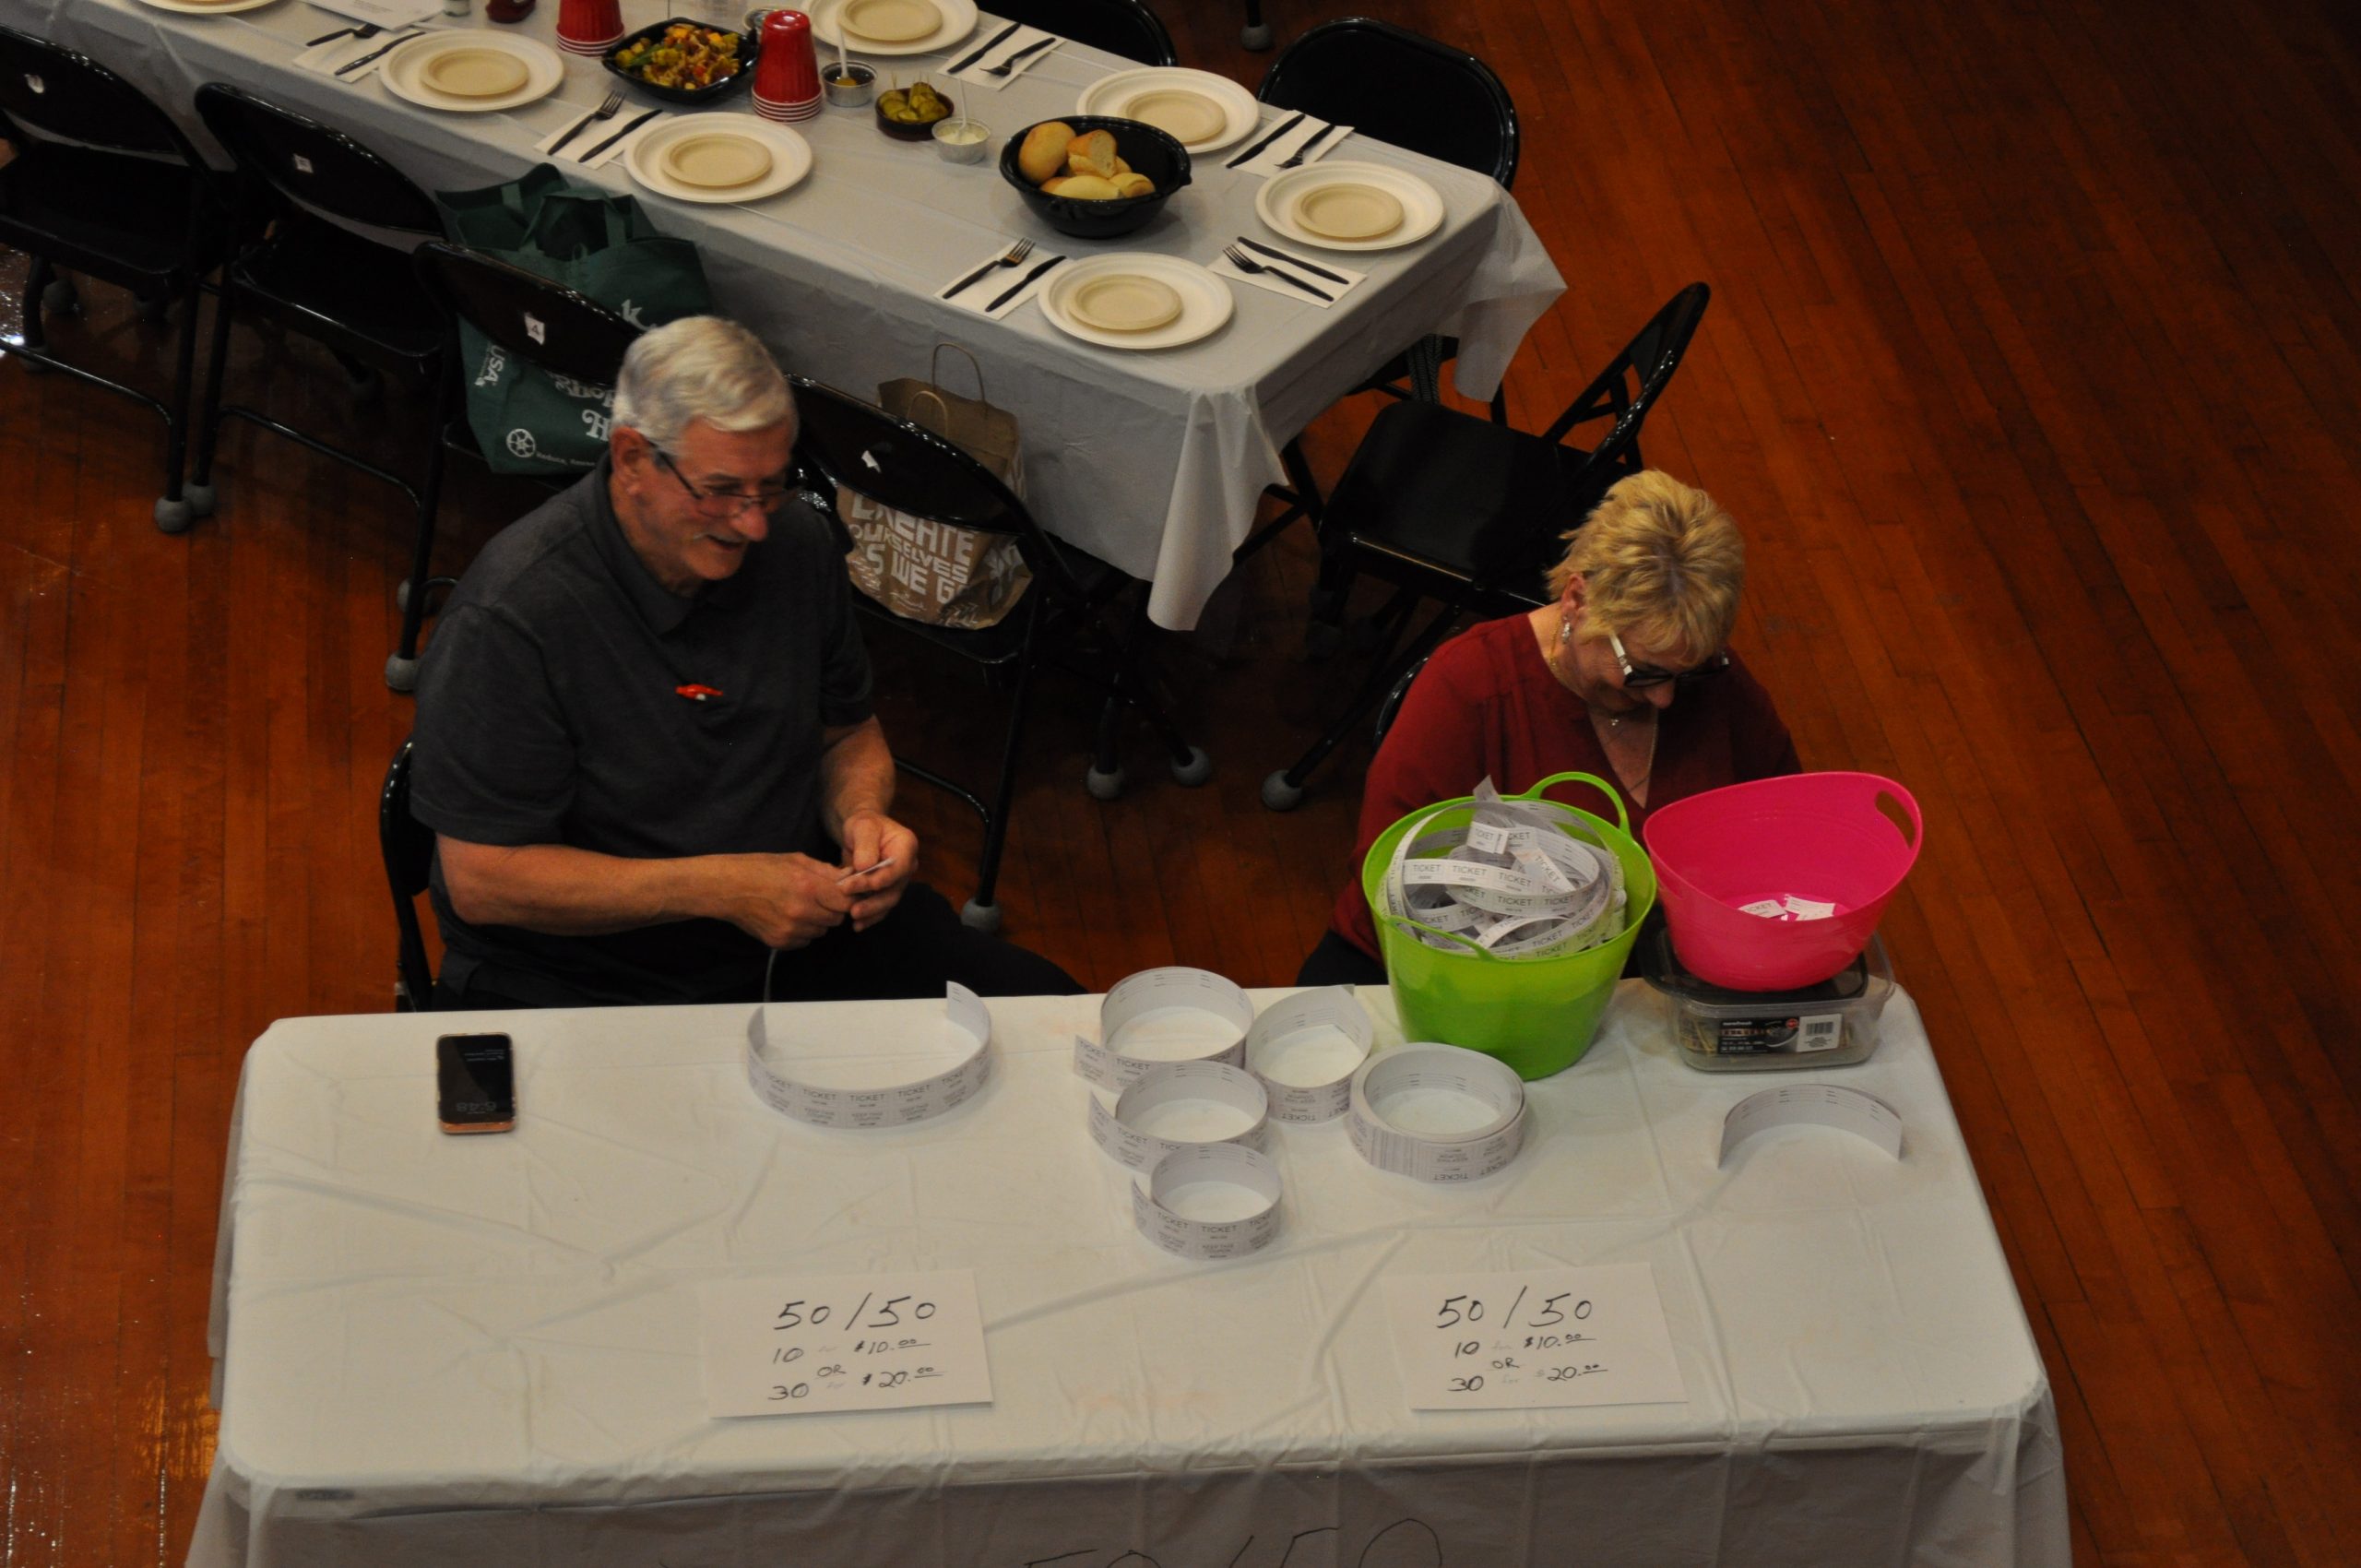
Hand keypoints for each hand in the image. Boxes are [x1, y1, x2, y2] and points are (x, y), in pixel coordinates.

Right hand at [726, 853, 853, 949]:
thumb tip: (852, 877)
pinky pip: (805, 940)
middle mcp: (801, 911)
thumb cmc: (762, 868)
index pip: (847, 902)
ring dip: (818, 921)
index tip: (841, 893)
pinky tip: (788, 916)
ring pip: (822, 931)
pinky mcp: (780, 942)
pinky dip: (803, 931)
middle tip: (818, 897)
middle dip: (833, 909)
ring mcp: (790, 930)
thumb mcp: (797, 860)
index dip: (847, 897)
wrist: (727, 888)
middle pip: (837, 918)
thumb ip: (827, 871)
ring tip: (800, 905)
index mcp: (808, 887)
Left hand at [836, 810, 918, 930]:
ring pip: (888, 901)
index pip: (898, 868)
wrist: (861, 832)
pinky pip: (881, 907)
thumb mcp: (862, 826)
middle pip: (895, 889)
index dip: (880, 879)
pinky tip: (858, 925)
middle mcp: (907, 866)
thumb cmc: (864, 825)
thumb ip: (865, 844)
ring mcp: (898, 880)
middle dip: (874, 901)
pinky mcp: (887, 891)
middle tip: (853, 909)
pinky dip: (870, 917)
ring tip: (853, 918)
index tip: (856, 885)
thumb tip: (864, 867)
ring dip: (872, 912)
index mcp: (907, 846)